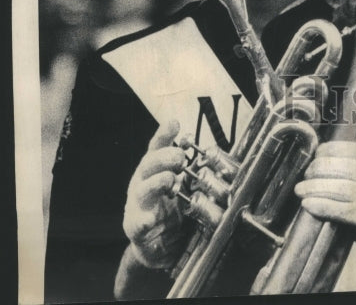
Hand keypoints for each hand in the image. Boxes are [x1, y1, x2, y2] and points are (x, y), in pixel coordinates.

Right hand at [122, 119, 186, 269]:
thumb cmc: (169, 209)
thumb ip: (189, 169)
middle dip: (164, 158)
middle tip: (180, 157)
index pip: (157, 148)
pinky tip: (150, 220)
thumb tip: (207, 151)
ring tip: (170, 180)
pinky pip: (138, 223)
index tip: (174, 123)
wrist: (157, 245)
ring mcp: (136, 206)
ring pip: (142, 190)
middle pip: (148, 165)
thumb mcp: (181, 185)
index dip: (164, 134)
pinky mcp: (135, 228)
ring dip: (157, 183)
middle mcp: (142, 184)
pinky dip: (144, 221)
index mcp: (153, 170)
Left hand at [294, 141, 355, 264]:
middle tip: (306, 176)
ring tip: (301, 190)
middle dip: (320, 170)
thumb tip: (321, 156)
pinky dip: (321, 206)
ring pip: (342, 188)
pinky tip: (308, 205)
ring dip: (315, 188)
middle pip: (346, 167)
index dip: (331, 150)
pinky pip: (342, 209)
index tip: (316, 156)